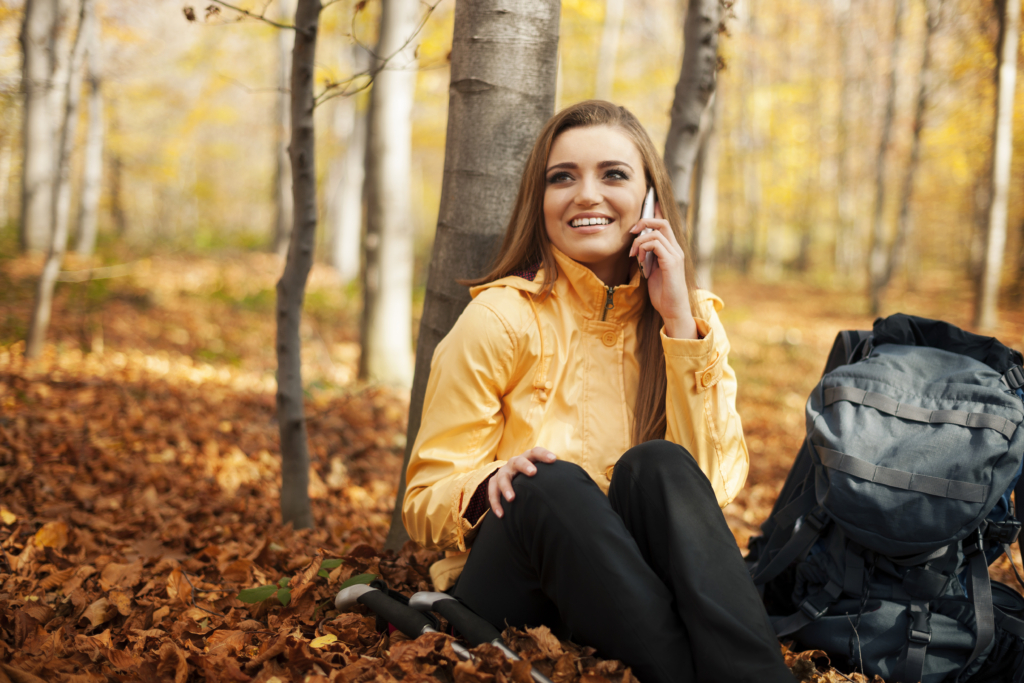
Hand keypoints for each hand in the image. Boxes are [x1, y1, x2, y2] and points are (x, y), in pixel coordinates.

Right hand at [488, 447, 556, 517]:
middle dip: (525, 466)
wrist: (510, 480)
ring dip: (506, 487)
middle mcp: (515, 463)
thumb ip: (554, 478)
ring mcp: (503, 473)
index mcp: (529, 458)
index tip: (554, 460)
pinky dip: (495, 503)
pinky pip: (491, 492)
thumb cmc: (533, 479)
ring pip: (502, 477)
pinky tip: (501, 515)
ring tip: (512, 499)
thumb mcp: (542, 475)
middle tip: (533, 473)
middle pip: (519, 461)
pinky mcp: (493, 483)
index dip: (544, 455)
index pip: (536, 452)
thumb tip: (578, 487)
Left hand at [628, 203, 696, 338]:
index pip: (665, 226)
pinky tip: (639, 260)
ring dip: (639, 241)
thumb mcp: (652, 271)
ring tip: (633, 255)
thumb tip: (637, 247)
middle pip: (663, 222)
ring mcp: (675, 255)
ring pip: (656, 233)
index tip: (639, 216)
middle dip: (644, 222)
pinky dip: (643, 248)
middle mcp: (676, 250)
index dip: (654, 214)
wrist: (673, 310)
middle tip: (631, 232)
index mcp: (672, 250)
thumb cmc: (663, 293)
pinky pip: (656, 244)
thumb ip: (648, 257)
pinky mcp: (671, 262)